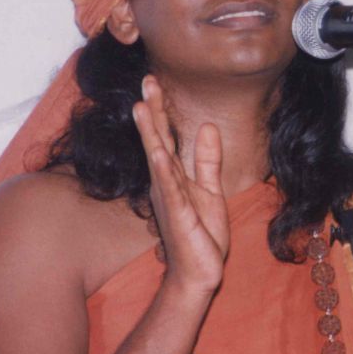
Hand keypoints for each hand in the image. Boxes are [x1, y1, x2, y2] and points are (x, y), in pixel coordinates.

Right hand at [133, 75, 229, 296]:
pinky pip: (170, 188)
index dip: (161, 109)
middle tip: (146, 80)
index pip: (166, 136)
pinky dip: (164, 169)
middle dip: (152, 110)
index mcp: (173, 175)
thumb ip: (207, 159)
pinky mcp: (178, 213)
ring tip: (142, 106)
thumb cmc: (200, 234)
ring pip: (158, 157)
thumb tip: (206, 126)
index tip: (154, 81)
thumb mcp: (210, 189)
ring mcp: (169, 196)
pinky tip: (158, 152)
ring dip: (151, 132)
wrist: (198, 272)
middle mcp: (165, 182)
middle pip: (157, 139)